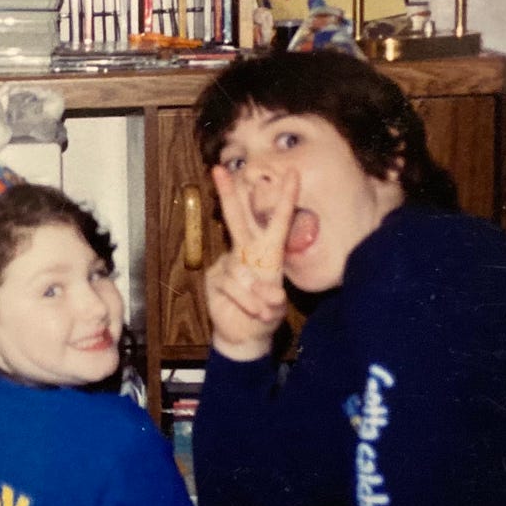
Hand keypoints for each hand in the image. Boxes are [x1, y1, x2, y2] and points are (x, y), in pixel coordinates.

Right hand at [203, 165, 296, 359]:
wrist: (244, 335)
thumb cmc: (265, 313)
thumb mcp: (276, 307)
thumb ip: (273, 299)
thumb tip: (272, 295)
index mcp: (268, 253)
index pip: (277, 221)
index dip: (285, 198)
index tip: (291, 173)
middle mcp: (247, 253)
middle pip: (236, 219)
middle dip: (229, 195)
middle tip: (219, 170)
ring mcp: (229, 265)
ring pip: (240, 271)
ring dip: (255, 297)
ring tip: (263, 312)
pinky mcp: (214, 278)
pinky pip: (232, 286)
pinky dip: (247, 302)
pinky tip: (253, 312)